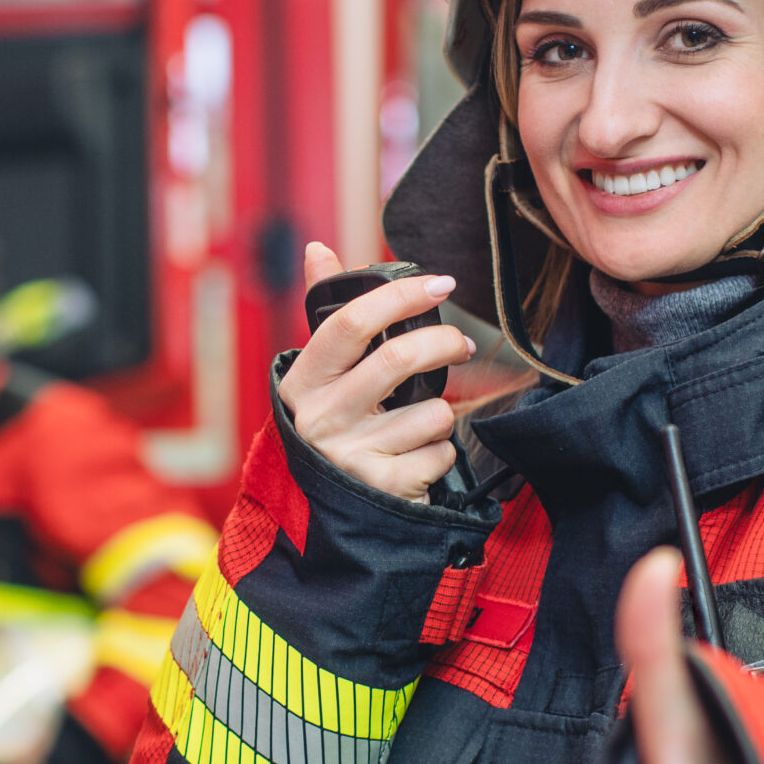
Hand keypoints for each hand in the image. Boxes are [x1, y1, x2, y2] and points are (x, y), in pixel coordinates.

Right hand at [276, 242, 474, 502]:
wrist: (324, 513)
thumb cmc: (332, 427)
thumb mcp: (319, 376)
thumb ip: (326, 314)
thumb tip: (316, 250)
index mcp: (303, 381)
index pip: (350, 322)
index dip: (401, 296)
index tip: (440, 285)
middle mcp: (320, 418)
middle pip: (399, 357)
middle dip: (444, 343)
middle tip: (461, 346)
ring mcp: (351, 456)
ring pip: (432, 411)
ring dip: (440, 413)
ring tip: (418, 424)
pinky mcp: (385, 488)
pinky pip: (441, 452)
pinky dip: (440, 452)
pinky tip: (416, 458)